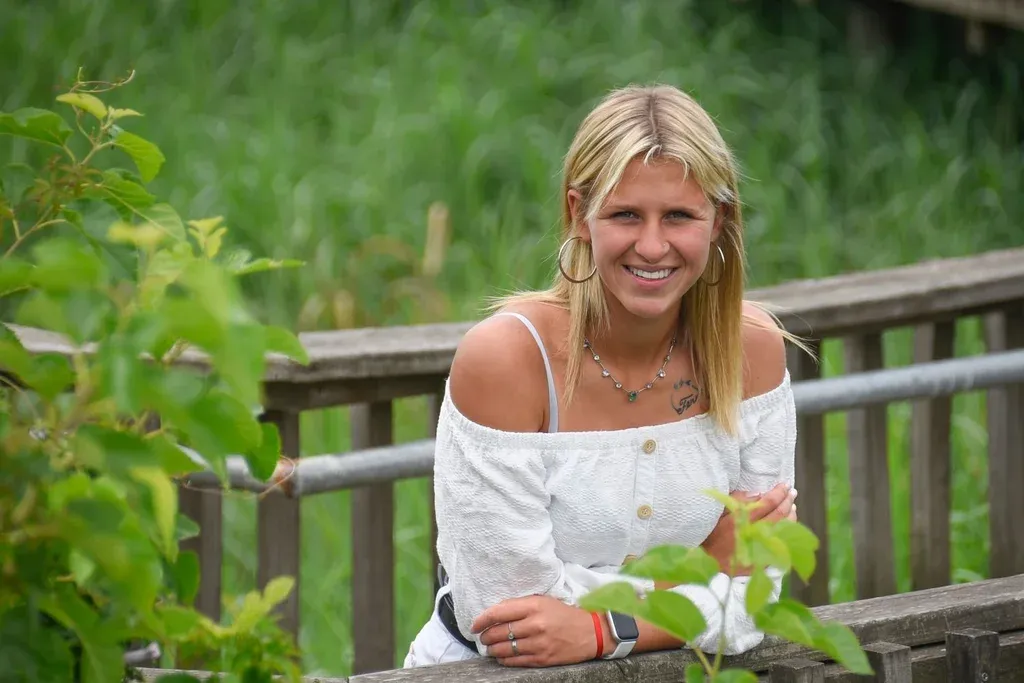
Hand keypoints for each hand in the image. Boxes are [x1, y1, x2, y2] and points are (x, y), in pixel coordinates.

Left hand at [471, 595, 605, 666]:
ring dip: (492, 650)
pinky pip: (516, 661)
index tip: (474, 625)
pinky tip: (501, 657)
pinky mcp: (543, 659)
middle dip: (486, 636)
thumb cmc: (564, 614)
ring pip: (505, 649)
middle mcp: (535, 625)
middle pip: (499, 632)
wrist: (590, 633)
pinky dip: (504, 660)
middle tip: (482, 637)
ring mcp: (539, 644)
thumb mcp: (543, 601)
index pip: (499, 613)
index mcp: (534, 606)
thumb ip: (520, 605)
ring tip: (489, 648)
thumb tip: (495, 613)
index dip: (482, 619)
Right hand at [700, 483, 796, 576]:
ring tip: (792, 506)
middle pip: (779, 514)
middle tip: (792, 492)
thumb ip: (737, 501)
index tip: (784, 485)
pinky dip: (788, 532)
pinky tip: (789, 525)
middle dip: (787, 501)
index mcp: (743, 519)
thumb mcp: (718, 514)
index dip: (779, 492)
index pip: (768, 502)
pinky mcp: (765, 557)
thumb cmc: (712, 536)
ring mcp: (762, 546)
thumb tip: (758, 494)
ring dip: (790, 515)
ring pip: (784, 529)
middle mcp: (755, 532)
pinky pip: (782, 543)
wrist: (711, 562)